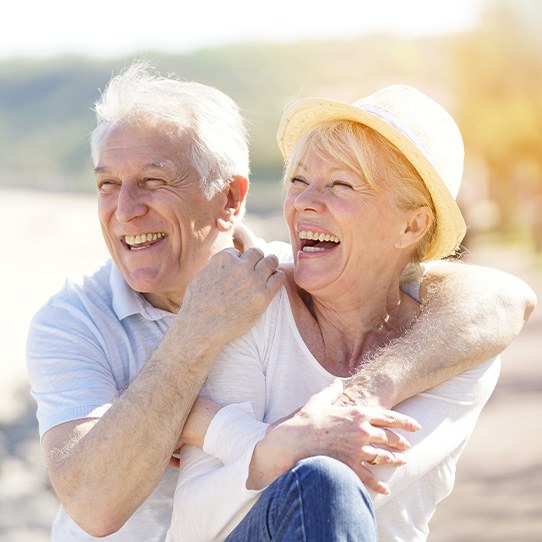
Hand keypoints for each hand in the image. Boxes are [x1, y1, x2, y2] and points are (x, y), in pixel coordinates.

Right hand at [178, 247, 285, 343]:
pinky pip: (279, 278)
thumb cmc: (197, 305)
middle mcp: (240, 266)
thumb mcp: (201, 276)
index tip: (237, 273)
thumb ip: (215, 266)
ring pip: (272, 261)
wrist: (202, 328)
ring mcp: (253, 280)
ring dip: (270, 266)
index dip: (238, 262)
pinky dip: (277, 278)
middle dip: (256, 260)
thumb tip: (223, 261)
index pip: (238, 252)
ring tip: (267, 275)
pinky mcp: (263, 296)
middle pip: (257, 253)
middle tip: (255, 272)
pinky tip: (272, 284)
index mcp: (224, 258)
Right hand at [258, 380, 420, 494]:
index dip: (405, 422)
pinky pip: (370, 478)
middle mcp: (362, 431)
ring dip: (395, 460)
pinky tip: (385, 489)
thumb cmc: (306, 420)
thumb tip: (337, 382)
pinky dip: (379, 485)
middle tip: (407, 445)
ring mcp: (358, 450)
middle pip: (390, 437)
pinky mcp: (350, 466)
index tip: (416, 426)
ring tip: (401, 462)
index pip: (389, 417)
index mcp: (358, 414)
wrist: (294, 441)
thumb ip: (332, 390)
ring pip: (384, 457)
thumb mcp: (319, 400)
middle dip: (401, 441)